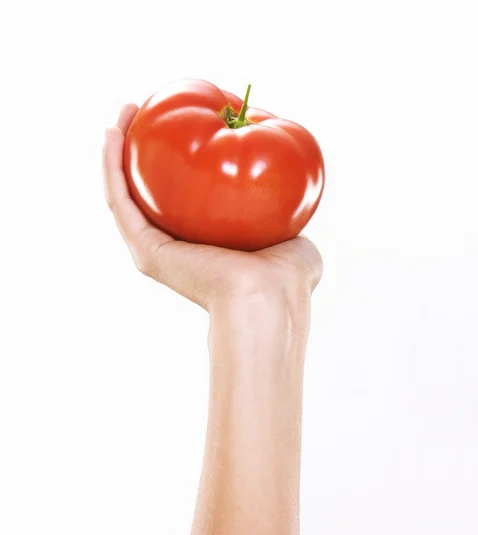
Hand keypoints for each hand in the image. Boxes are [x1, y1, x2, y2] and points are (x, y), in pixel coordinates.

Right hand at [102, 104, 322, 311]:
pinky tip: (113, 132)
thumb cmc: (288, 275)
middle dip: (142, 150)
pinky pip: (121, 202)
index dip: (175, 163)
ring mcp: (156, 251)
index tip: (180, 126)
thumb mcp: (293, 238)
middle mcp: (175, 248)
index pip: (181, 199)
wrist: (271, 296)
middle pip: (149, 193)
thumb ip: (285, 218)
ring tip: (125, 111)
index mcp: (204, 246)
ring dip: (119, 151)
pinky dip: (112, 166)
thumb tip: (290, 204)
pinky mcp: (146, 250)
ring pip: (126, 194)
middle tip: (143, 111)